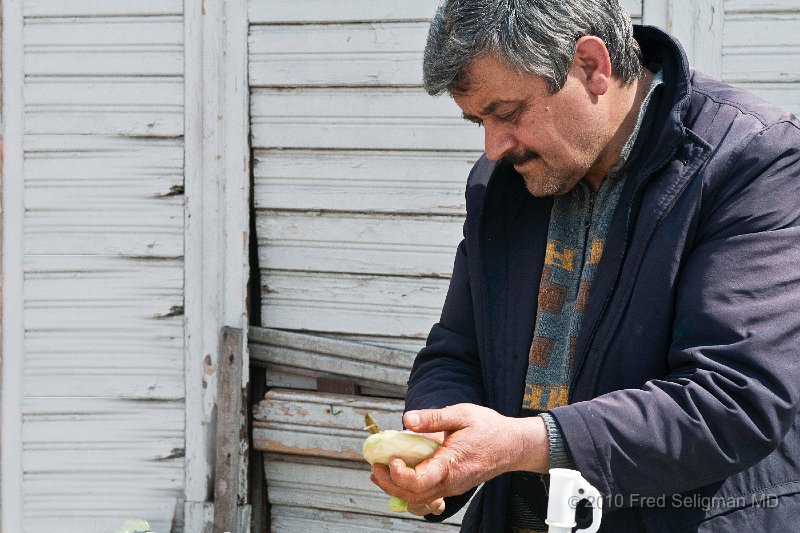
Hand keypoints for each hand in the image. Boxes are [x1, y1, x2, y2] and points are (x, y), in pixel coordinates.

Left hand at [369, 404, 548, 510]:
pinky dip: (409, 493)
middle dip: (388, 483)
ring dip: (396, 490)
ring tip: (382, 473)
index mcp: (451, 465)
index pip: (419, 482)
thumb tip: (406, 419)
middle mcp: (450, 483)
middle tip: (374, 466)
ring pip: (418, 501)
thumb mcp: (461, 414)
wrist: (513, 445)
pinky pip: (427, 499)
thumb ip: (433, 418)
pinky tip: (401, 478)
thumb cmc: (489, 428)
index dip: (399, 474)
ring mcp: (451, 488)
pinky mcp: (452, 488)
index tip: (392, 458)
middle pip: (412, 496)